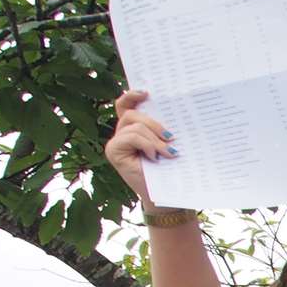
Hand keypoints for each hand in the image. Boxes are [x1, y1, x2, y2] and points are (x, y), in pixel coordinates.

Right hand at [104, 91, 176, 207]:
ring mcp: (115, 142)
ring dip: (154, 138)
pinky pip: (130, 137)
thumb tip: (173, 111)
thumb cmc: (170, 169)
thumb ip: (162, 130)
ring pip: (134, 125)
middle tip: (171, 137)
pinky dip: (147, 145)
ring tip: (168, 153)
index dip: (132, 96)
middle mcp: (122, 133)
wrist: (166, 193)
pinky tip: (154, 157)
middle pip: (132, 114)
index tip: (147, 93)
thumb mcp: (168, 144)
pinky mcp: (113, 151)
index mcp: (134, 128)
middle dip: (154, 123)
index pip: (125, 105)